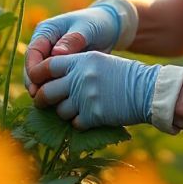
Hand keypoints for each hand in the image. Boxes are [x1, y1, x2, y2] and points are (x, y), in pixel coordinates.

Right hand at [25, 5, 120, 94]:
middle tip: (40, 99)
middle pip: (33, 67)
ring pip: (41, 77)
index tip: (36, 84)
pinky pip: (53, 81)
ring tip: (49, 103)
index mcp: (46, 31)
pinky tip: (60, 102)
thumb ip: (72, 40)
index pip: (33, 52)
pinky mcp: (60, 68)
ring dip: (44, 89)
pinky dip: (55, 90)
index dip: (32, 69)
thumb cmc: (97, 24)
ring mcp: (51, 58)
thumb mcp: (86, 29)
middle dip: (35, 83)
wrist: (109, 28)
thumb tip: (56, 54)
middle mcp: (45, 45)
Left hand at [31, 50, 160, 129]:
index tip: (34, 82)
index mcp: (81, 60)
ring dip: (64, 112)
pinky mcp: (93, 115)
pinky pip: (74, 123)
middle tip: (42, 102)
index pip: (47, 66)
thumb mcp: (100, 61)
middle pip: (46, 92)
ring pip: (59, 110)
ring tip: (75, 109)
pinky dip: (79, 123)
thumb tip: (54, 79)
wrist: (148, 90)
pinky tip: (88, 118)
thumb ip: (78, 67)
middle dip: (41, 99)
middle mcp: (80, 77)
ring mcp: (85, 97)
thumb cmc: (126, 75)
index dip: (36, 75)